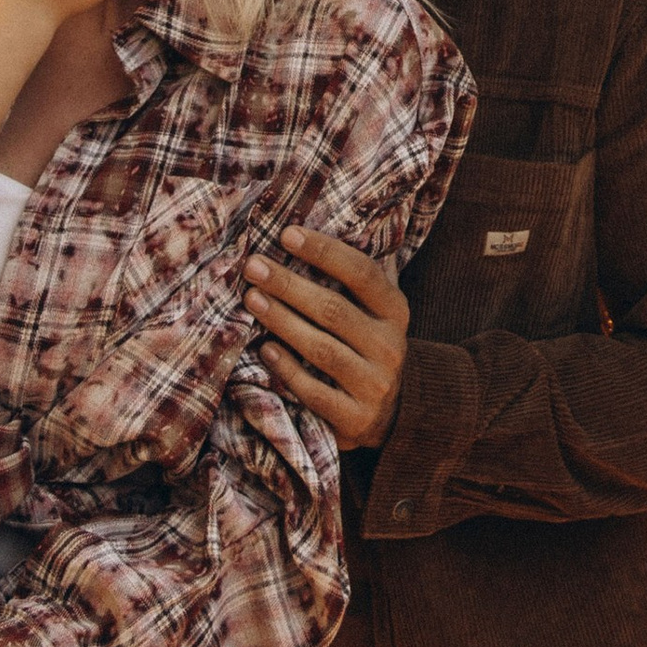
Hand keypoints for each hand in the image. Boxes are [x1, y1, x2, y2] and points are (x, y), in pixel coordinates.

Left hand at [247, 224, 408, 449]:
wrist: (391, 416)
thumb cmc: (366, 348)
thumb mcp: (374, 313)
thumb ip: (355, 278)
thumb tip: (313, 227)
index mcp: (395, 312)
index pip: (362, 273)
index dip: (324, 251)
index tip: (286, 234)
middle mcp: (390, 346)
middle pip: (334, 309)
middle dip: (289, 285)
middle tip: (253, 266)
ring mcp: (375, 385)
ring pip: (322, 349)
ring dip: (282, 322)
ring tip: (251, 299)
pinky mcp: (356, 419)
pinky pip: (315, 392)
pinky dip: (288, 369)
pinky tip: (264, 350)